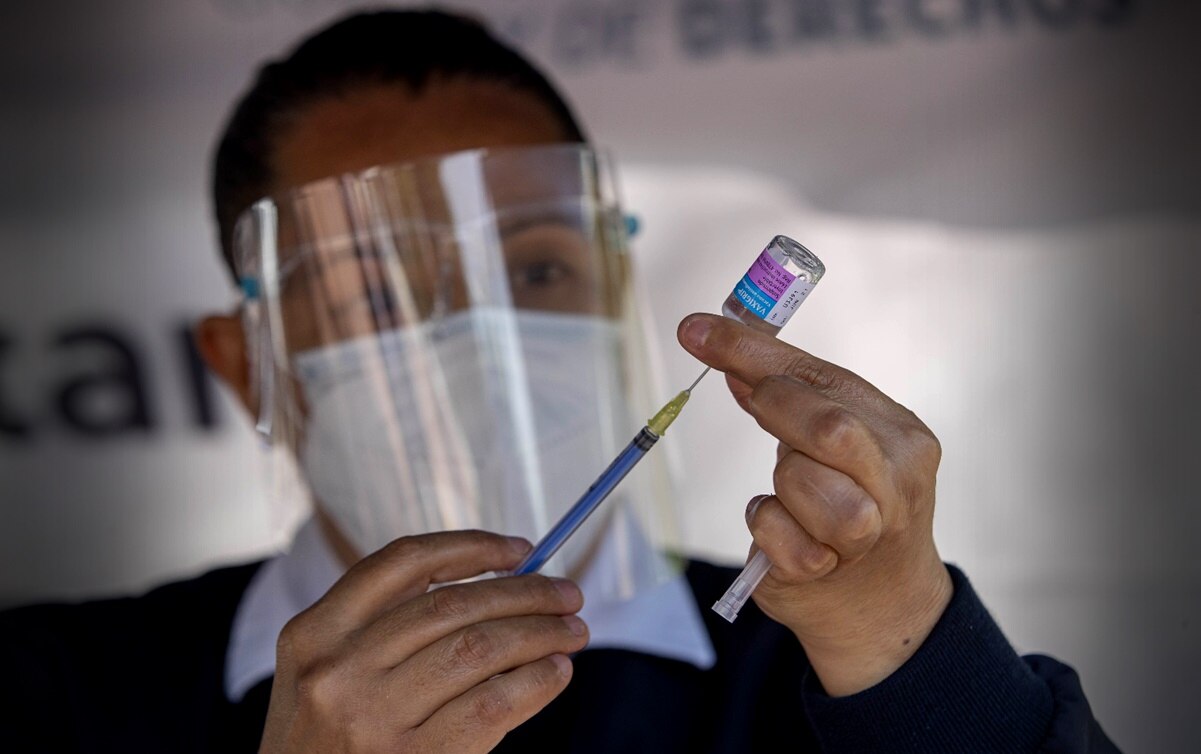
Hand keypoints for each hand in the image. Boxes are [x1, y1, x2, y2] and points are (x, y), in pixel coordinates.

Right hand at [259, 531, 587, 752]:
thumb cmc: (327, 743)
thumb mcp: (328, 674)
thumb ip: (389, 628)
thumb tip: (505, 586)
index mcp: (314, 631)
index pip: (404, 563)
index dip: (471, 547)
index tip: (520, 550)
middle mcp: (339, 667)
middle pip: (453, 604)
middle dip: (524, 592)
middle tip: (567, 594)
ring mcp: (372, 717)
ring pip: (479, 647)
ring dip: (540, 632)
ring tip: (572, 632)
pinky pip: (493, 704)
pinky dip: (535, 681)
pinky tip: (555, 673)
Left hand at [678, 313, 952, 695]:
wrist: (884, 605)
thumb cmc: (856, 505)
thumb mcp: (841, 444)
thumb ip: (791, 396)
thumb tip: (718, 341)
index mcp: (902, 434)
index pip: (825, 378)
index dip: (755, 352)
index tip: (697, 330)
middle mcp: (896, 480)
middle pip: (829, 428)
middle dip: (778, 409)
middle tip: (757, 406)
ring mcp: (869, 531)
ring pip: (801, 480)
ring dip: (782, 481)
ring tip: (791, 492)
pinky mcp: (827, 571)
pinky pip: (775, 533)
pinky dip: (767, 525)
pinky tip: (785, 533)